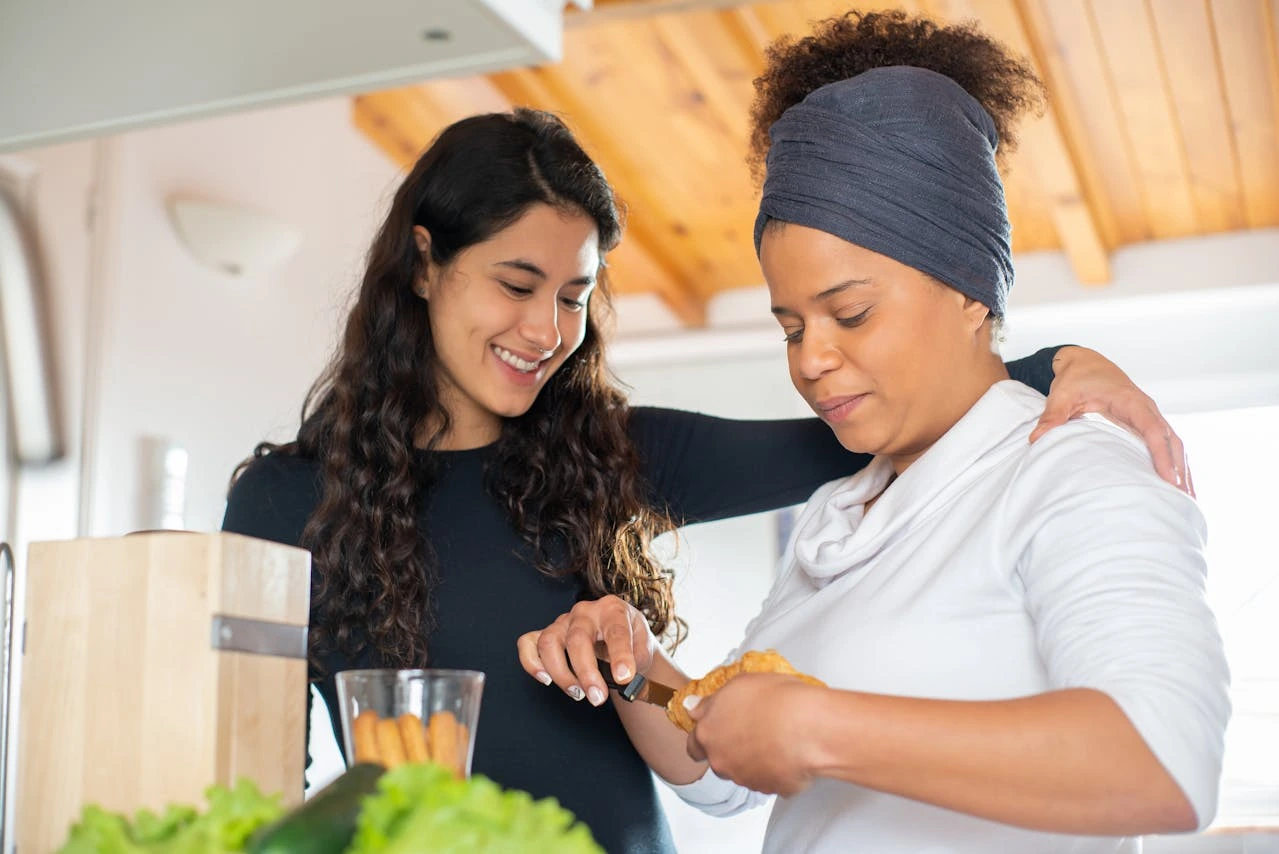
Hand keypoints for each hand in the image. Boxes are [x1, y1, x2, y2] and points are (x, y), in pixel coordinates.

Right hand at [517, 595, 657, 706]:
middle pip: (578, 639)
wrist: (622, 636)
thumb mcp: (644, 647)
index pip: (616, 631)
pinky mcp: (547, 633)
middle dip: (587, 673)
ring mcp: (563, 622)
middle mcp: (585, 612)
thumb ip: (637, 662)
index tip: (624, 677)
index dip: (620, 655)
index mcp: (613, 610)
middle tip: (597, 697)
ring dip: (561, 673)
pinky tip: (545, 678)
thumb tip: (625, 681)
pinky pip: (528, 643)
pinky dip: (531, 662)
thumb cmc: (631, 641)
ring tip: (578, 693)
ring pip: (549, 643)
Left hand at [684, 673, 822, 796]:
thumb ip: (711, 701)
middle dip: (730, 749)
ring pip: (743, 771)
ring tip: (775, 740)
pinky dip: (774, 770)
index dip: (706, 738)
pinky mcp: (768, 790)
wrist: (808, 728)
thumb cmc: (777, 700)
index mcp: (708, 732)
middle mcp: (721, 759)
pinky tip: (788, 753)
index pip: (694, 744)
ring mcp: (744, 778)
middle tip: (751, 732)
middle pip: (718, 760)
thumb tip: (693, 706)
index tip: (718, 730)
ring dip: (753, 760)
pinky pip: (769, 780)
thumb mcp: (739, 684)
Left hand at [1030, 346, 1192, 495]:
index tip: (1169, 479)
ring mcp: (1149, 414)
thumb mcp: (1061, 395)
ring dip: (1182, 468)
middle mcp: (1146, 407)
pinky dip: (1174, 461)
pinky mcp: (1146, 421)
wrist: (1085, 362)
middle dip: (1180, 468)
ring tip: (1187, 499)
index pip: (1152, 430)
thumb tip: (1036, 439)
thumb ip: (1052, 416)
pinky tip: (1176, 483)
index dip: (1161, 455)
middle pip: (1171, 440)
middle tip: (1184, 499)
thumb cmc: (1075, 378)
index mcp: (1130, 401)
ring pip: (1173, 442)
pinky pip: (1165, 442)